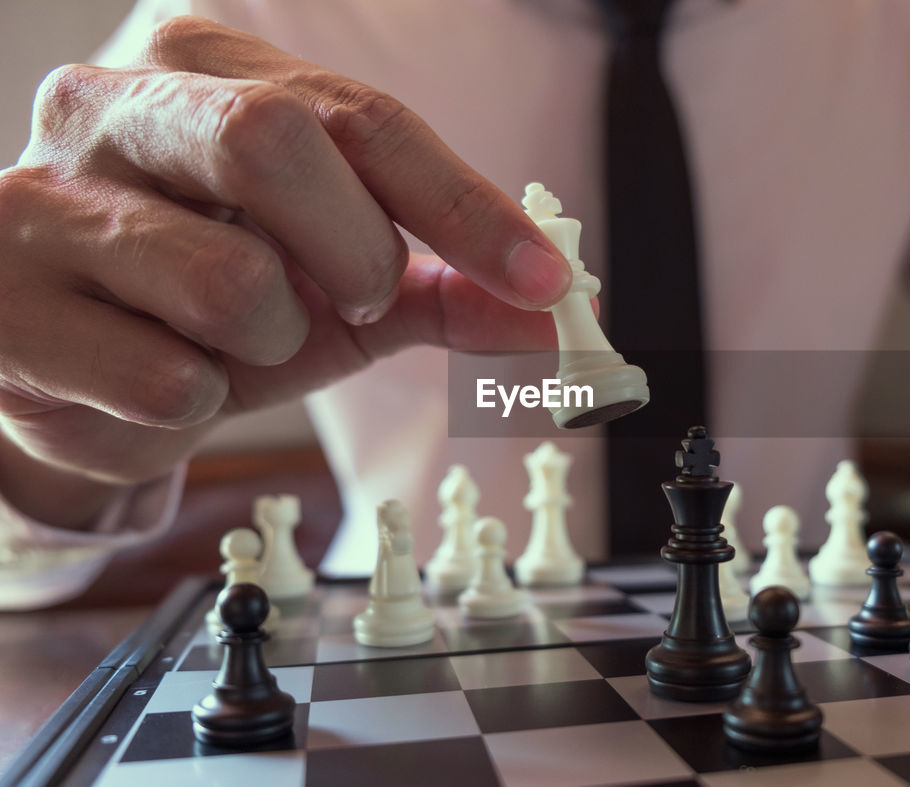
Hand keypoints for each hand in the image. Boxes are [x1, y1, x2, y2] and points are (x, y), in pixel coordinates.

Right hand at [0, 17, 569, 524]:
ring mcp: (38, 203)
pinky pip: (172, 381)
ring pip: (232, 284)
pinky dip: (200, 404)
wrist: (73, 370)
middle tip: (351, 299)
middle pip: (277, 143)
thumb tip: (557, 312)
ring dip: (271, 344)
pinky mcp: (2, 312)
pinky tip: (152, 377)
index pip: (359, 116)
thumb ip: (445, 286)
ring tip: (224, 341)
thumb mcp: (340, 284)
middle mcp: (106, 104)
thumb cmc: (212, 303)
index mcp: (202, 69)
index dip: (466, 205)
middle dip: (354, 254)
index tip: (546, 279)